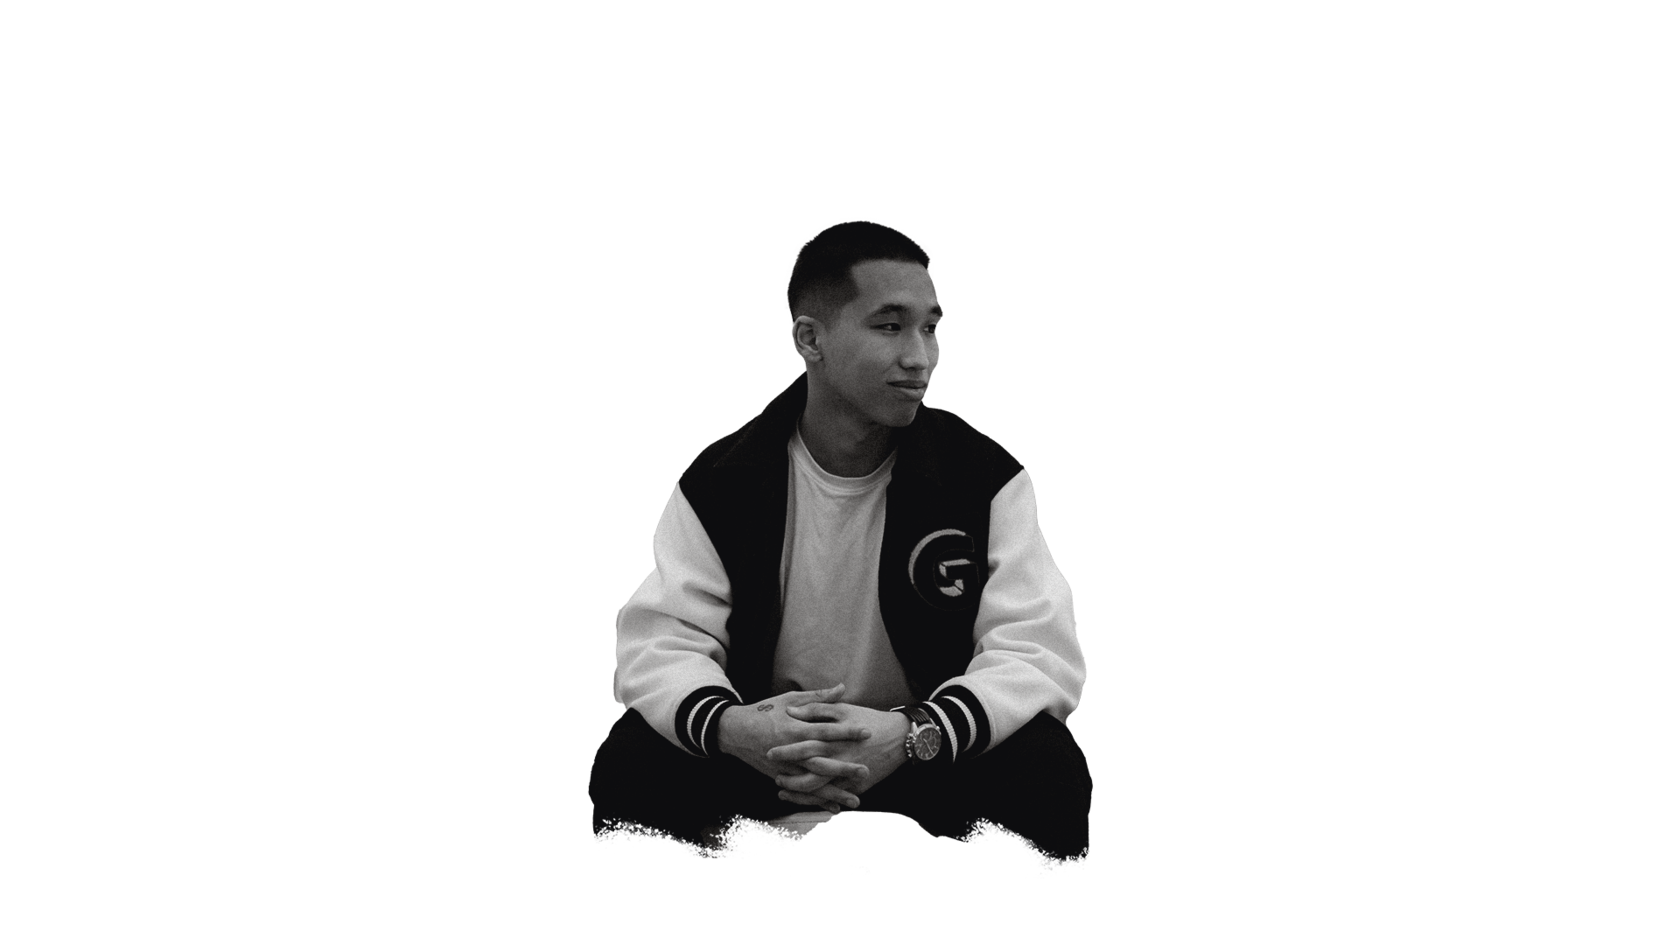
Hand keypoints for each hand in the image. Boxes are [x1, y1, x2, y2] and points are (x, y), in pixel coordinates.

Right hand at [717, 685, 873, 809]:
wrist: (735, 731)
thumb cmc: (765, 711)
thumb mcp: (790, 700)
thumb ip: (818, 697)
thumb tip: (842, 688)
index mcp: (795, 727)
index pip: (825, 730)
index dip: (846, 731)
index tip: (867, 733)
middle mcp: (791, 750)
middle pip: (821, 761)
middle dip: (844, 768)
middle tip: (866, 771)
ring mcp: (785, 767)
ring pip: (813, 782)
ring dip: (834, 792)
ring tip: (856, 801)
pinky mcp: (780, 777)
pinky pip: (801, 792)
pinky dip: (817, 800)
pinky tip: (834, 807)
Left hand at [767, 703, 910, 807]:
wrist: (900, 738)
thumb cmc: (869, 719)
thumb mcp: (843, 709)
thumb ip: (815, 708)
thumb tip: (790, 711)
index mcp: (834, 739)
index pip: (804, 747)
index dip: (785, 751)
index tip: (769, 753)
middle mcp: (840, 760)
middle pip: (809, 774)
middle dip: (789, 778)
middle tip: (774, 776)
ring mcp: (848, 777)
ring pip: (819, 791)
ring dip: (799, 793)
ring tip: (782, 790)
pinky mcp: (857, 787)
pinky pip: (834, 797)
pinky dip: (818, 800)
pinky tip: (805, 799)